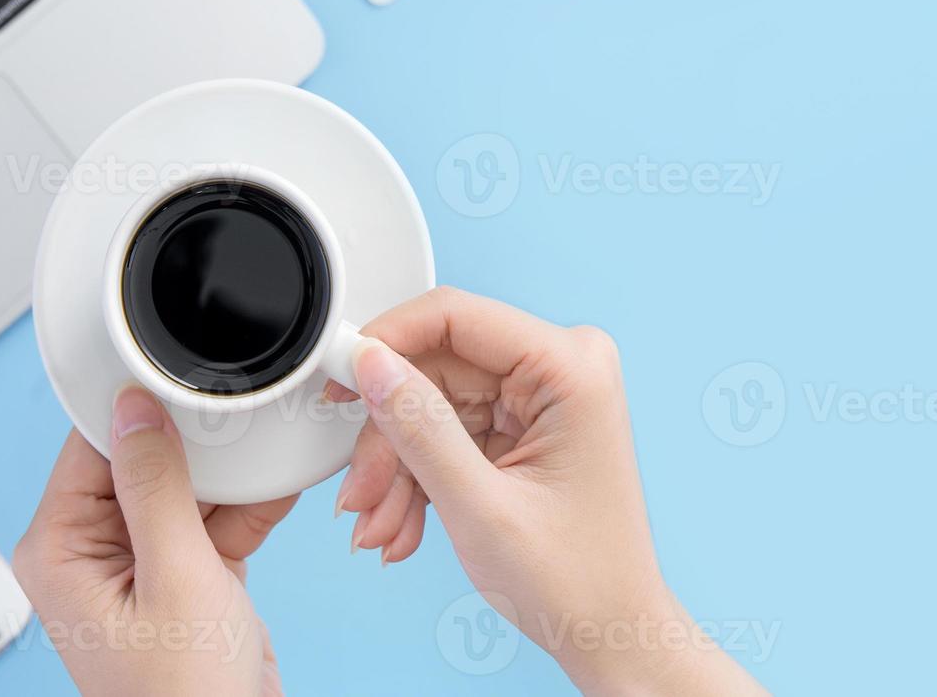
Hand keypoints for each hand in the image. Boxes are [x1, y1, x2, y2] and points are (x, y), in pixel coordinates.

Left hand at [14, 387, 297, 696]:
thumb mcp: (176, 576)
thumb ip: (156, 487)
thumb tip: (135, 409)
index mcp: (60, 548)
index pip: (92, 446)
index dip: (138, 407)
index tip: (179, 375)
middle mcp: (92, 551)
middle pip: (143, 460)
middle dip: (197, 441)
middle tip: (239, 413)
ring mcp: (140, 562)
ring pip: (186, 486)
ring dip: (230, 473)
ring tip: (268, 442)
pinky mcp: (183, 575)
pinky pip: (213, 518)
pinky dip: (247, 504)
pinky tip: (277, 480)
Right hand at [328, 287, 765, 694]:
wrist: (608, 632)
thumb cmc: (578, 581)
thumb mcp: (479, 505)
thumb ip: (419, 427)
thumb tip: (372, 364)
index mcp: (571, 368)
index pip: (455, 316)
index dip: (387, 341)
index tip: (340, 374)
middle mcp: (561, 368)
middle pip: (434, 367)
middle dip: (388, 436)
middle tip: (360, 489)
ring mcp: (540, 395)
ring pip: (429, 402)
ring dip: (396, 467)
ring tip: (380, 524)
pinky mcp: (519, 421)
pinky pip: (443, 428)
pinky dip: (415, 476)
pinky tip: (401, 522)